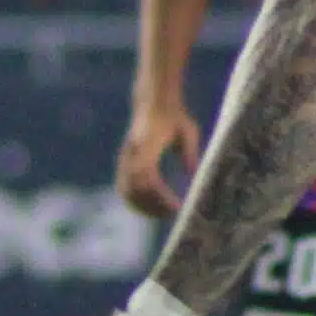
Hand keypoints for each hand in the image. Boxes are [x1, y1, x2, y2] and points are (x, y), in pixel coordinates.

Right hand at [114, 99, 201, 218]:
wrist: (153, 101)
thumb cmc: (174, 116)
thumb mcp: (188, 131)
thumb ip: (189, 152)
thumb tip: (192, 175)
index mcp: (147, 145)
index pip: (149, 179)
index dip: (161, 198)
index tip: (177, 207)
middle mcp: (133, 154)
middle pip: (134, 190)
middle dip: (151, 206)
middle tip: (171, 214)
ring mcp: (126, 158)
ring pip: (126, 191)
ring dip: (141, 206)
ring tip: (161, 213)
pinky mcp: (125, 161)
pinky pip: (123, 186)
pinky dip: (133, 200)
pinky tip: (149, 207)